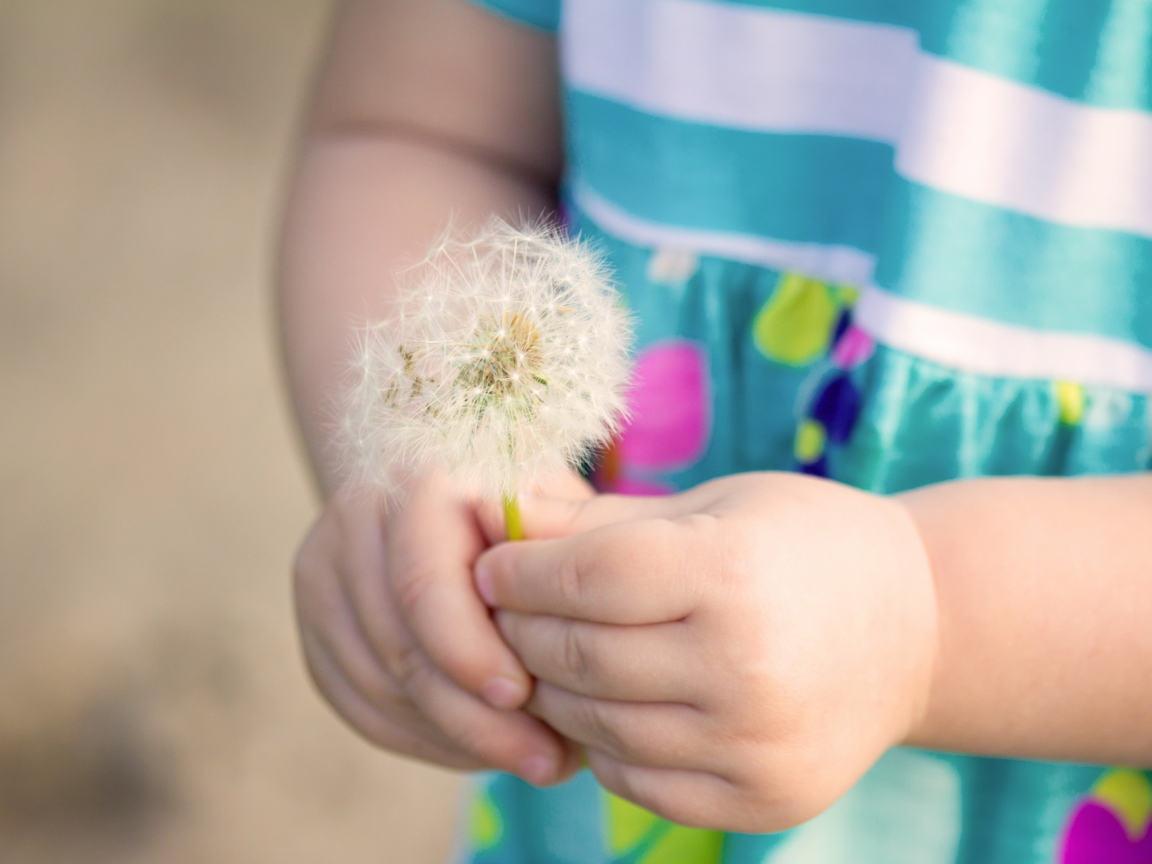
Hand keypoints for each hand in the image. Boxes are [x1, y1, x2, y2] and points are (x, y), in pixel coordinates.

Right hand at [293, 470, 588, 783]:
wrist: (449, 484)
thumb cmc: (526, 503)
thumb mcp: (557, 509)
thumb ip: (563, 558)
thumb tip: (578, 636)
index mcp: (419, 480)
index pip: (423, 584)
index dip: (469, 652)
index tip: (524, 697)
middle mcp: (357, 519)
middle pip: (399, 646)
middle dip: (474, 717)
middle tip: (545, 760)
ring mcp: (324, 572)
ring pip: (378, 686)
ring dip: (455, 738)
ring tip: (529, 757)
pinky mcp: (317, 625)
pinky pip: (360, 705)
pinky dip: (423, 740)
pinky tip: (478, 749)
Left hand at [474, 472, 937, 830]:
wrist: (917, 627)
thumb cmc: (802, 544)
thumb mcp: (712, 507)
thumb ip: (601, 520)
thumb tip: (498, 515)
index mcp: (732, 573)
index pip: (586, 577)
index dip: (521, 573)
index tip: (491, 568)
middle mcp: (747, 666)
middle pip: (582, 656)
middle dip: (521, 632)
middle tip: (502, 613)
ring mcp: (756, 745)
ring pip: (598, 726)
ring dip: (552, 693)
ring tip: (544, 658)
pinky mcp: (763, 800)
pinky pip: (638, 782)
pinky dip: (603, 746)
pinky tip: (606, 707)